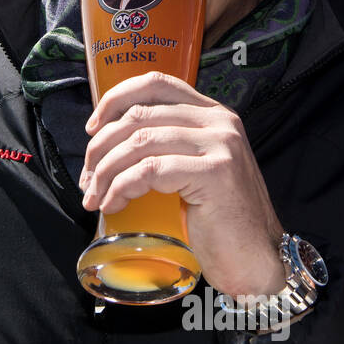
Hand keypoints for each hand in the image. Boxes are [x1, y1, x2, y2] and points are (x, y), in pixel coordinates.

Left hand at [79, 71, 286, 296]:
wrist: (256, 260)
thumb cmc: (218, 222)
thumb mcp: (193, 171)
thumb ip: (166, 147)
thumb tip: (106, 144)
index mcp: (213, 114)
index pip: (156, 83)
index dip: (116, 99)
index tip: (92, 129)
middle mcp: (219, 122)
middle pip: (139, 115)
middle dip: (101, 148)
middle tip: (87, 179)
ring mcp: (220, 146)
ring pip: (139, 143)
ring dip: (105, 172)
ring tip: (95, 198)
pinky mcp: (214, 173)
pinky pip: (149, 171)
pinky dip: (121, 188)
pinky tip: (113, 205)